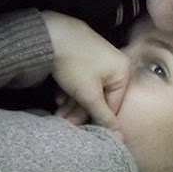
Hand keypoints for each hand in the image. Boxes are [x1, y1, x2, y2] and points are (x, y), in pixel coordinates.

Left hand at [41, 11, 128, 128]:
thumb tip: (119, 137)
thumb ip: (103, 115)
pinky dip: (68, 90)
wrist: (50, 35)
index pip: (113, 104)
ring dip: (72, 103)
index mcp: (122, 71)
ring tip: (58, 113)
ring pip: (86, 89)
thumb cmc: (74, 64)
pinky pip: (79, 79)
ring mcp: (96, 59)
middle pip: (98, 97)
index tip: (82, 131)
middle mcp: (113, 64)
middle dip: (80, 111)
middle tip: (64, 122)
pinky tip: (57, 97)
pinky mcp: (80, 56)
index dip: (97, 119)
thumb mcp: (89, 94)